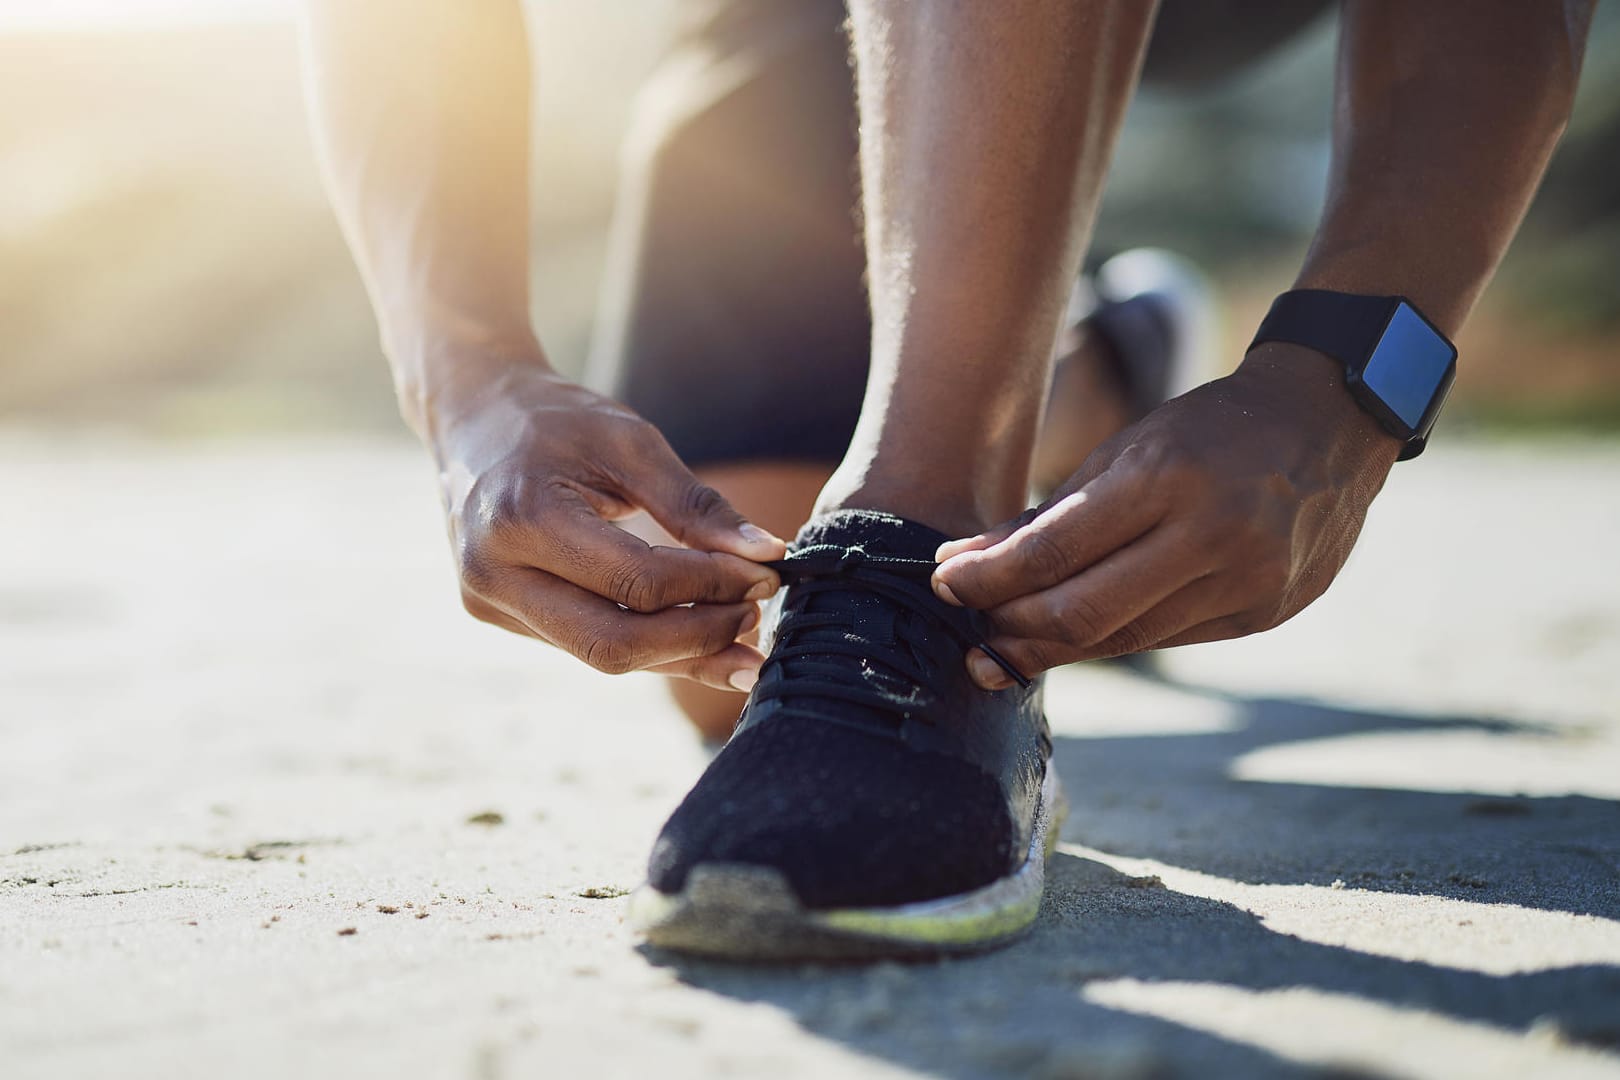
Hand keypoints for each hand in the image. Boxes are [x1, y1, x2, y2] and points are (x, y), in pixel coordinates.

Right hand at [427, 352, 785, 689]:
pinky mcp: (499, 615)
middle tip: (755, 614)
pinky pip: (587, 644)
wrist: (471, 415)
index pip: (637, 582)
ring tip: (742, 635)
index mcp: (522, 518)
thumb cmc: (555, 420)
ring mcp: (489, 603)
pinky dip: (648, 646)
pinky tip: (698, 639)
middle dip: (698, 637)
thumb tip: (768, 555)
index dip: (711, 586)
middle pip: (615, 643)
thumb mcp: (630, 442)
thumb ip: (696, 503)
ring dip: (680, 653)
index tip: (765, 573)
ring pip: (602, 655)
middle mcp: (493, 573)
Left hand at [931, 344, 1403, 687]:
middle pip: (1083, 614)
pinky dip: (1113, 639)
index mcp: (1165, 477)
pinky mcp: (1267, 613)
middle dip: (1012, 630)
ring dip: (1054, 647)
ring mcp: (1249, 581)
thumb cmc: (1210, 429)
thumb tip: (960, 566)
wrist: (1332, 421)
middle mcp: (1213, 535)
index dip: (987, 580)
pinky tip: (1076, 636)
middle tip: (970, 634)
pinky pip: (1168, 639)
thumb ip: (1047, 517)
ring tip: (1006, 644)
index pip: (1053, 552)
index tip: (942, 583)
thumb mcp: (1127, 450)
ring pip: (1124, 639)